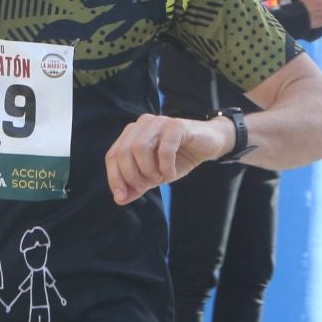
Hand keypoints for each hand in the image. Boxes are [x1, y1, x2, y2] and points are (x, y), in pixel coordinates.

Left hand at [104, 113, 231, 204]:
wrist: (210, 145)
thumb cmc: (179, 158)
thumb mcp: (155, 175)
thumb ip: (137, 186)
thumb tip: (119, 199)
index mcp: (132, 133)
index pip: (112, 155)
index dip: (114, 178)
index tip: (121, 197)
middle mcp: (142, 124)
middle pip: (123, 152)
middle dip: (132, 175)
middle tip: (147, 185)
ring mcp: (159, 122)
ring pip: (140, 148)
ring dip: (149, 170)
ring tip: (161, 178)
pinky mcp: (177, 125)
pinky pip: (164, 149)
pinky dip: (166, 167)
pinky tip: (172, 173)